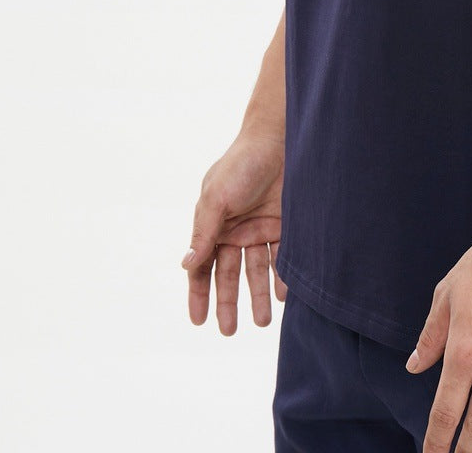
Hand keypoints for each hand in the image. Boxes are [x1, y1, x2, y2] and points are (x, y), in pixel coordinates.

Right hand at [181, 130, 286, 333]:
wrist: (280, 139)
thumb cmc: (242, 164)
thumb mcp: (216, 197)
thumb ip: (204, 231)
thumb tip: (186, 264)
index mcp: (214, 224)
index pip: (202, 266)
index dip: (199, 293)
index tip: (199, 321)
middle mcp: (236, 229)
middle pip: (229, 274)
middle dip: (229, 302)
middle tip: (229, 331)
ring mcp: (261, 227)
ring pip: (257, 270)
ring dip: (259, 295)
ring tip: (262, 321)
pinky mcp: (285, 224)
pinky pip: (282, 257)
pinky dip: (283, 278)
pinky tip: (284, 296)